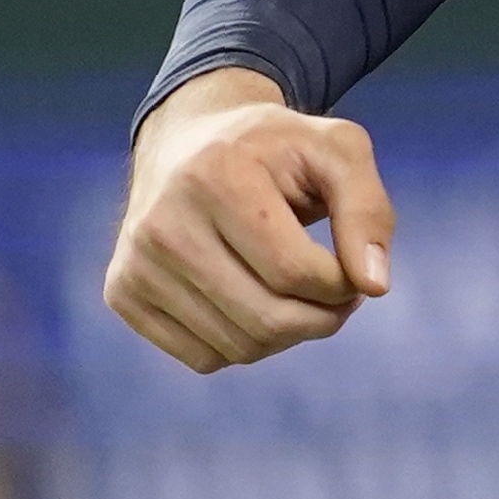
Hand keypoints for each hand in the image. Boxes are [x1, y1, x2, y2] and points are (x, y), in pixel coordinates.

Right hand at [107, 68, 394, 371]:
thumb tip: (375, 286)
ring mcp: (134, 263)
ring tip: (301, 293)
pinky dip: (245, 343)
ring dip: (289, 334)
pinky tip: (254, 299)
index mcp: (214, 177)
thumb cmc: (277, 148)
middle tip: (340, 293)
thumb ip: (368, 211)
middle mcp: (161, 224)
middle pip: (266, 319)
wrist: (189, 140)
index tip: (354, 266)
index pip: (295, 272)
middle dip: (323, 318)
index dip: (343, 284)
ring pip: (237, 348)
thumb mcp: (337, 151)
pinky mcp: (122, 293)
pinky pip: (204, 358)